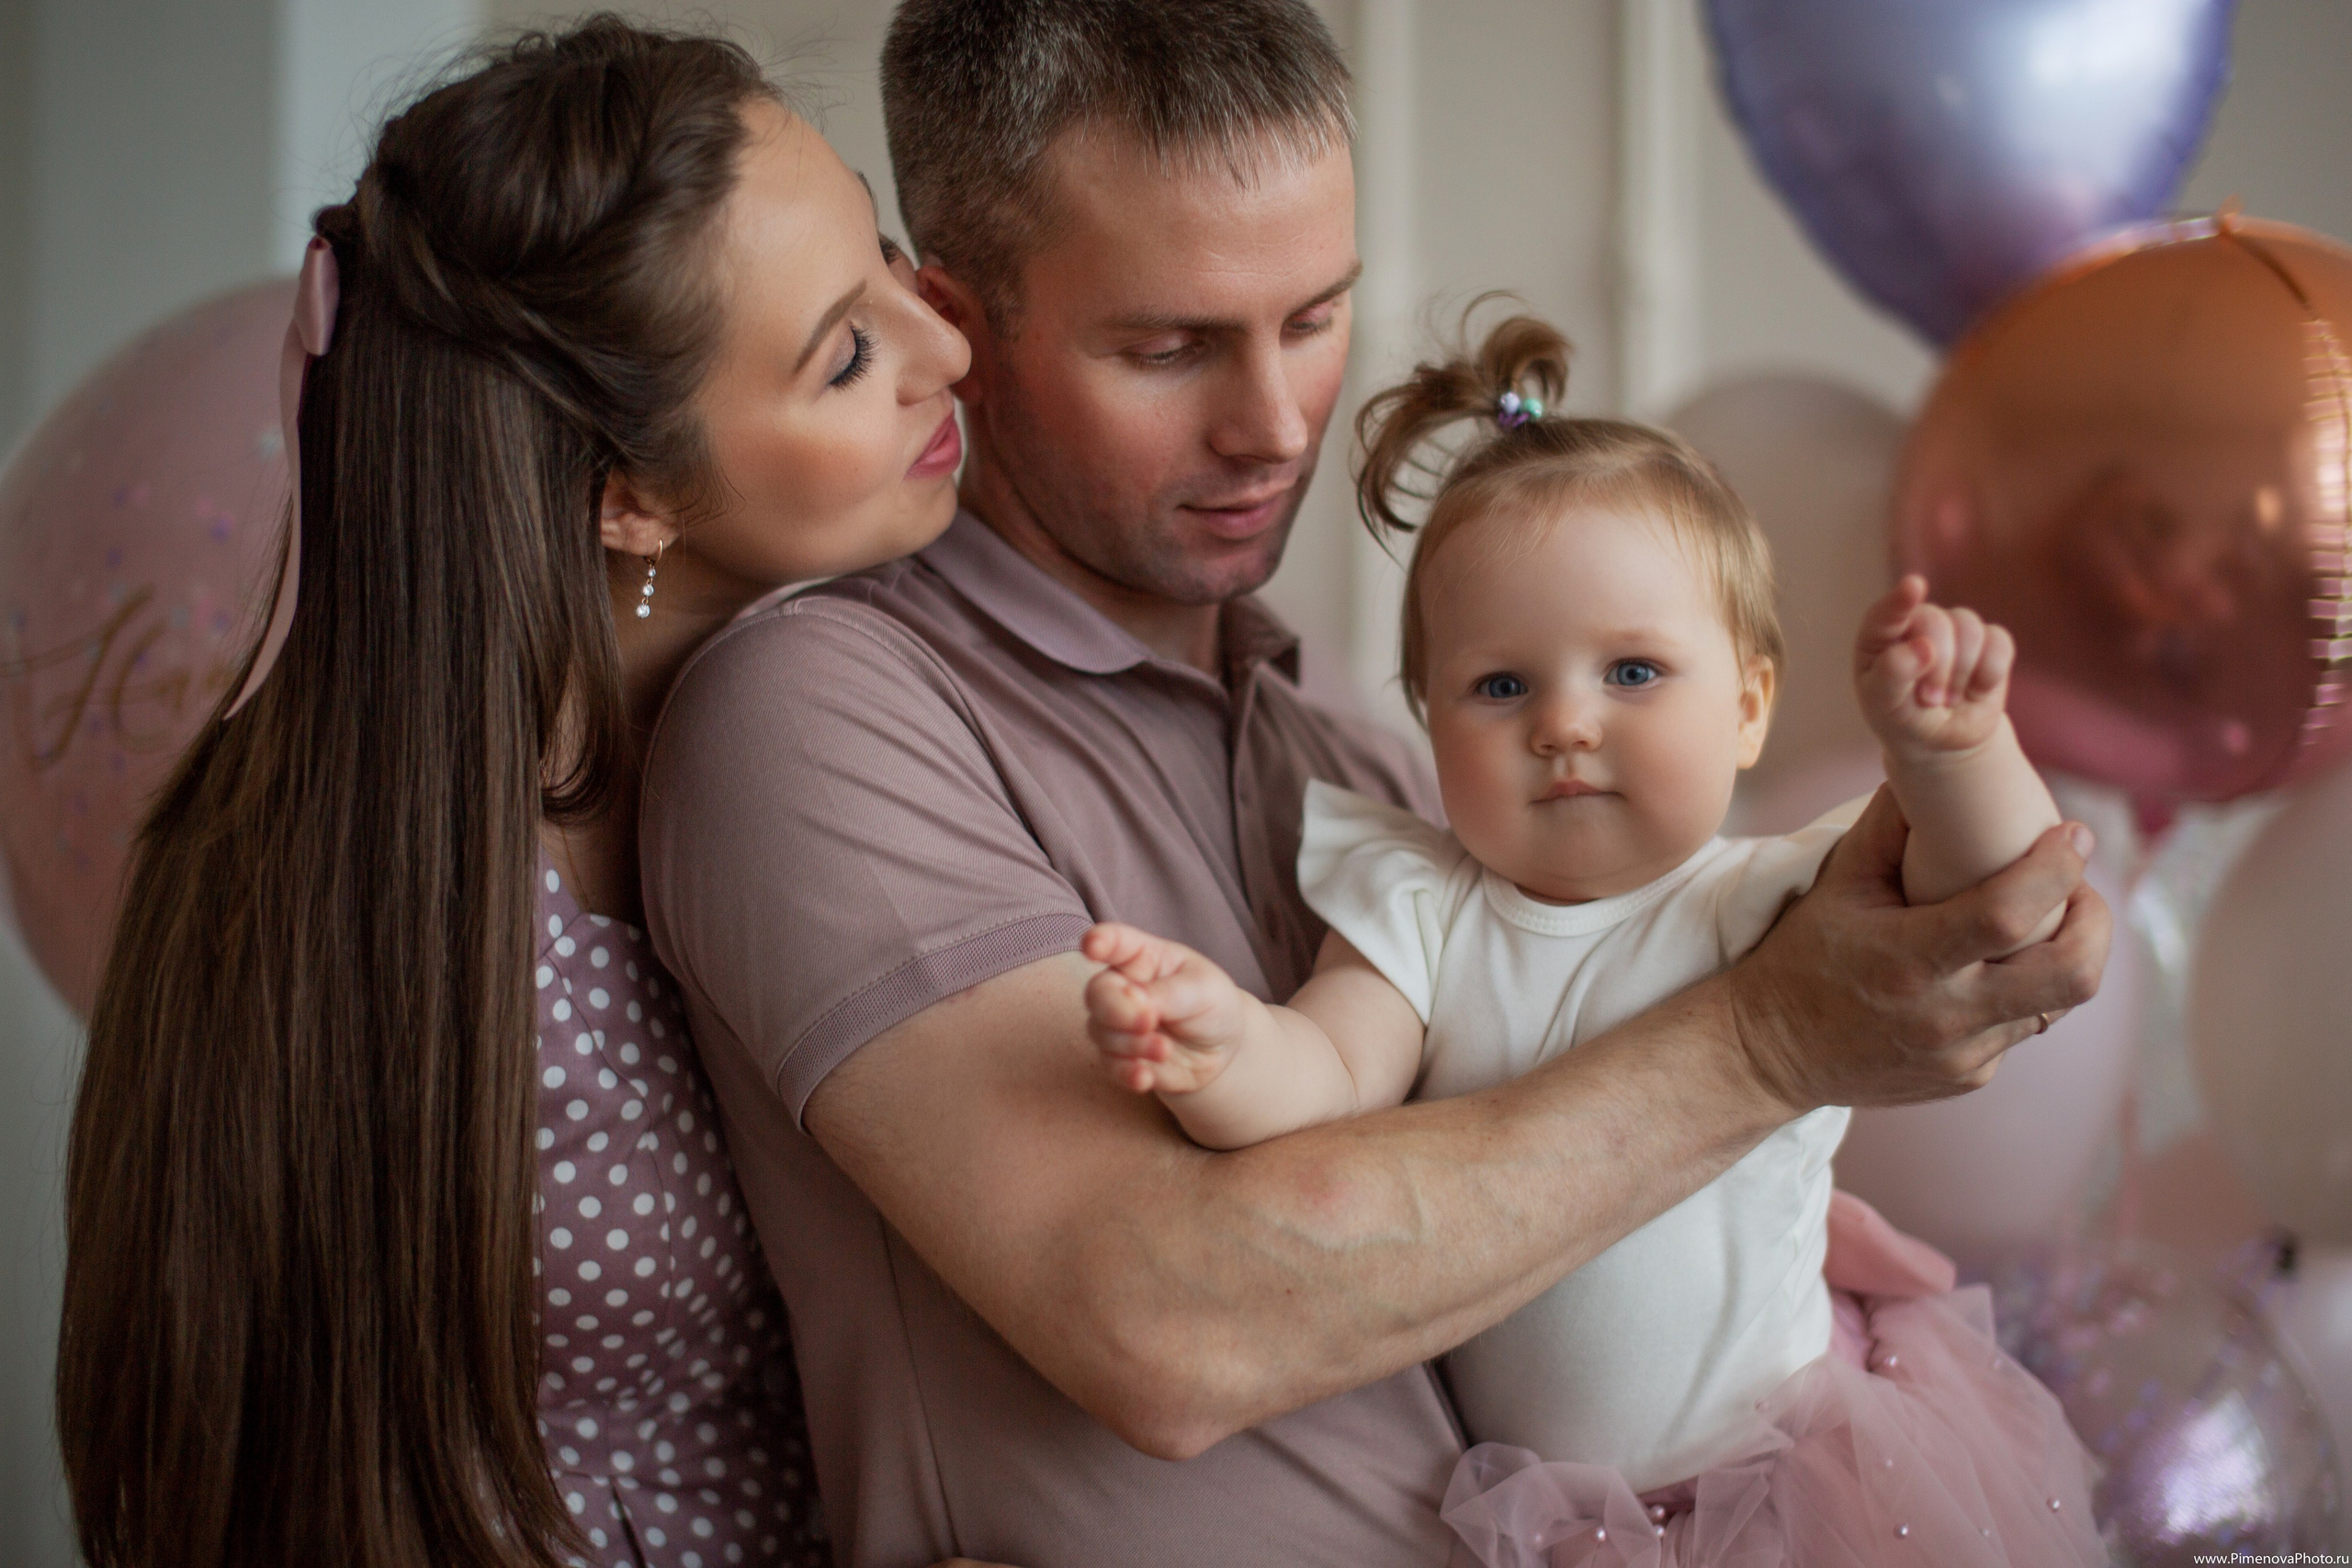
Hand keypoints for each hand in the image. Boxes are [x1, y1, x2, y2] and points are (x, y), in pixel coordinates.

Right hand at [1081, 922, 1254, 1096]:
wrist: (1220, 1050)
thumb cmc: (1211, 1004)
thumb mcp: (1204, 990)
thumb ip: (1168, 992)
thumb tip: (1134, 1000)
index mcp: (1142, 957)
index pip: (1114, 942)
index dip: (1099, 941)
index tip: (1092, 945)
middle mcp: (1121, 987)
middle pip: (1097, 993)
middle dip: (1117, 1009)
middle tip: (1148, 1020)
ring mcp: (1116, 1024)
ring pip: (1102, 1033)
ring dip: (1132, 1044)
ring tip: (1166, 1049)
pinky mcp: (1119, 1057)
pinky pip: (1110, 1065)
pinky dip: (1126, 1072)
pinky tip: (1144, 1078)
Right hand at [1725, 785, 2106, 1113]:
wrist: (1769, 1051)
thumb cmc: (1802, 956)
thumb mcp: (1837, 883)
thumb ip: (1890, 825)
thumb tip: (1934, 770)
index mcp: (1908, 959)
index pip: (2009, 915)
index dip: (2056, 870)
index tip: (2075, 834)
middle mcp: (1945, 1014)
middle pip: (2073, 976)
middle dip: (2096, 924)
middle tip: (2081, 892)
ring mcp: (1963, 1054)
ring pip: (2058, 1002)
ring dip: (2065, 954)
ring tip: (2046, 921)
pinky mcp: (1970, 1076)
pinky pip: (2021, 1026)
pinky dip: (2021, 990)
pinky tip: (1991, 970)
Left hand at [1855, 575, 2015, 758]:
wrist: (1939, 741)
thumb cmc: (1901, 718)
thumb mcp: (1884, 705)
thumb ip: (1893, 675)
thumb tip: (1923, 646)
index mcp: (1880, 634)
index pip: (1886, 613)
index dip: (1901, 600)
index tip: (1913, 587)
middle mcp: (1917, 621)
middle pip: (1936, 623)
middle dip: (1936, 669)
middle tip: (1929, 700)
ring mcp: (1955, 627)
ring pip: (1969, 631)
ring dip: (1960, 676)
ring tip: (1947, 699)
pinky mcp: (1990, 640)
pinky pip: (1999, 644)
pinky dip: (1989, 676)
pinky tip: (1975, 691)